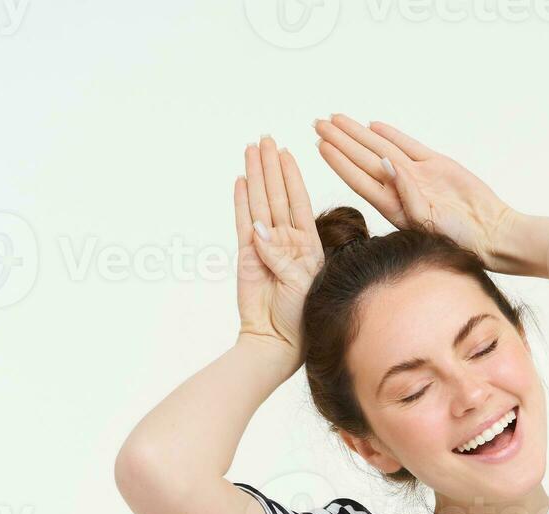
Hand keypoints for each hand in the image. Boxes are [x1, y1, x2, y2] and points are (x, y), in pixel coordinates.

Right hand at [234, 136, 323, 352]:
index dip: (292, 176)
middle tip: (266, 138)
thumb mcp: (301, 282)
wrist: (277, 341)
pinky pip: (242, 222)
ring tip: (251, 150)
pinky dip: (242, 202)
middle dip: (272, 166)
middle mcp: (287, 240)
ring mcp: (264, 246)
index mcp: (308, 244)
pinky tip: (240, 181)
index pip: (298, 202)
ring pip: (259, 203)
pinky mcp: (246, 256)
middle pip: (277, 195)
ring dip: (256, 176)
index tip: (288, 152)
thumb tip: (260, 230)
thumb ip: (282, 256)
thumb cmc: (300, 316)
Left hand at [314, 115, 517, 270]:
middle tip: (319, 122)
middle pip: (363, 159)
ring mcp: (418, 175)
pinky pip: (409, 146)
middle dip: (341, 141)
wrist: (492, 233)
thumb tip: (385, 162)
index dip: (338, 160)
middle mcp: (401, 187)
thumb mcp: (427, 219)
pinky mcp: (437, 165)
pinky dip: (391, 135)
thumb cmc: (459, 238)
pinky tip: (373, 126)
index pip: (358, 177)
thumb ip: (407, 192)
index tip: (319, 144)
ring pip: (382, 148)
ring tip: (338, 119)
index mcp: (394, 205)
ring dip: (359, 134)